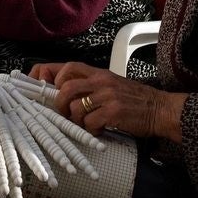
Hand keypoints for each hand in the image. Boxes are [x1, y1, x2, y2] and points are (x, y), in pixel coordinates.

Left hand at [33, 61, 185, 142]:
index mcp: (97, 72)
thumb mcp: (109, 84)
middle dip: (58, 103)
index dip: (47, 75)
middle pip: (65, 87)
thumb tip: (59, 93)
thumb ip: (88, 85)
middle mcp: (101, 80)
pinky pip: (90, 122)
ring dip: (76, 120)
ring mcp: (107, 95)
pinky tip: (100, 130)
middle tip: (64, 113)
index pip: (65, 67)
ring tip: (86, 124)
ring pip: (75, 107)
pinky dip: (91, 130)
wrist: (160, 109)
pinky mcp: (114, 111)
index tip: (38, 86)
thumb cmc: (133, 100)